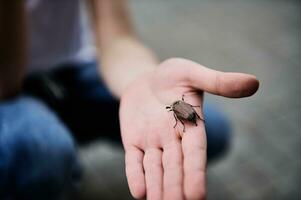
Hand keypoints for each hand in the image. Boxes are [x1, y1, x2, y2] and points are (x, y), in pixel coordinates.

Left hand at [119, 58, 258, 199]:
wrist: (144, 79)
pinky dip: (136, 175)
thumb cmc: (173, 76)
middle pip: (175, 167)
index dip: (196, 174)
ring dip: (157, 188)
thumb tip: (254, 82)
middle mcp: (173, 139)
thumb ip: (218, 82)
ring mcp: (152, 142)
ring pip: (155, 169)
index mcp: (191, 126)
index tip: (197, 195)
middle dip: (175, 187)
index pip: (195, 154)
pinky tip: (139, 193)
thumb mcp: (193, 74)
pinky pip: (134, 161)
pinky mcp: (133, 141)